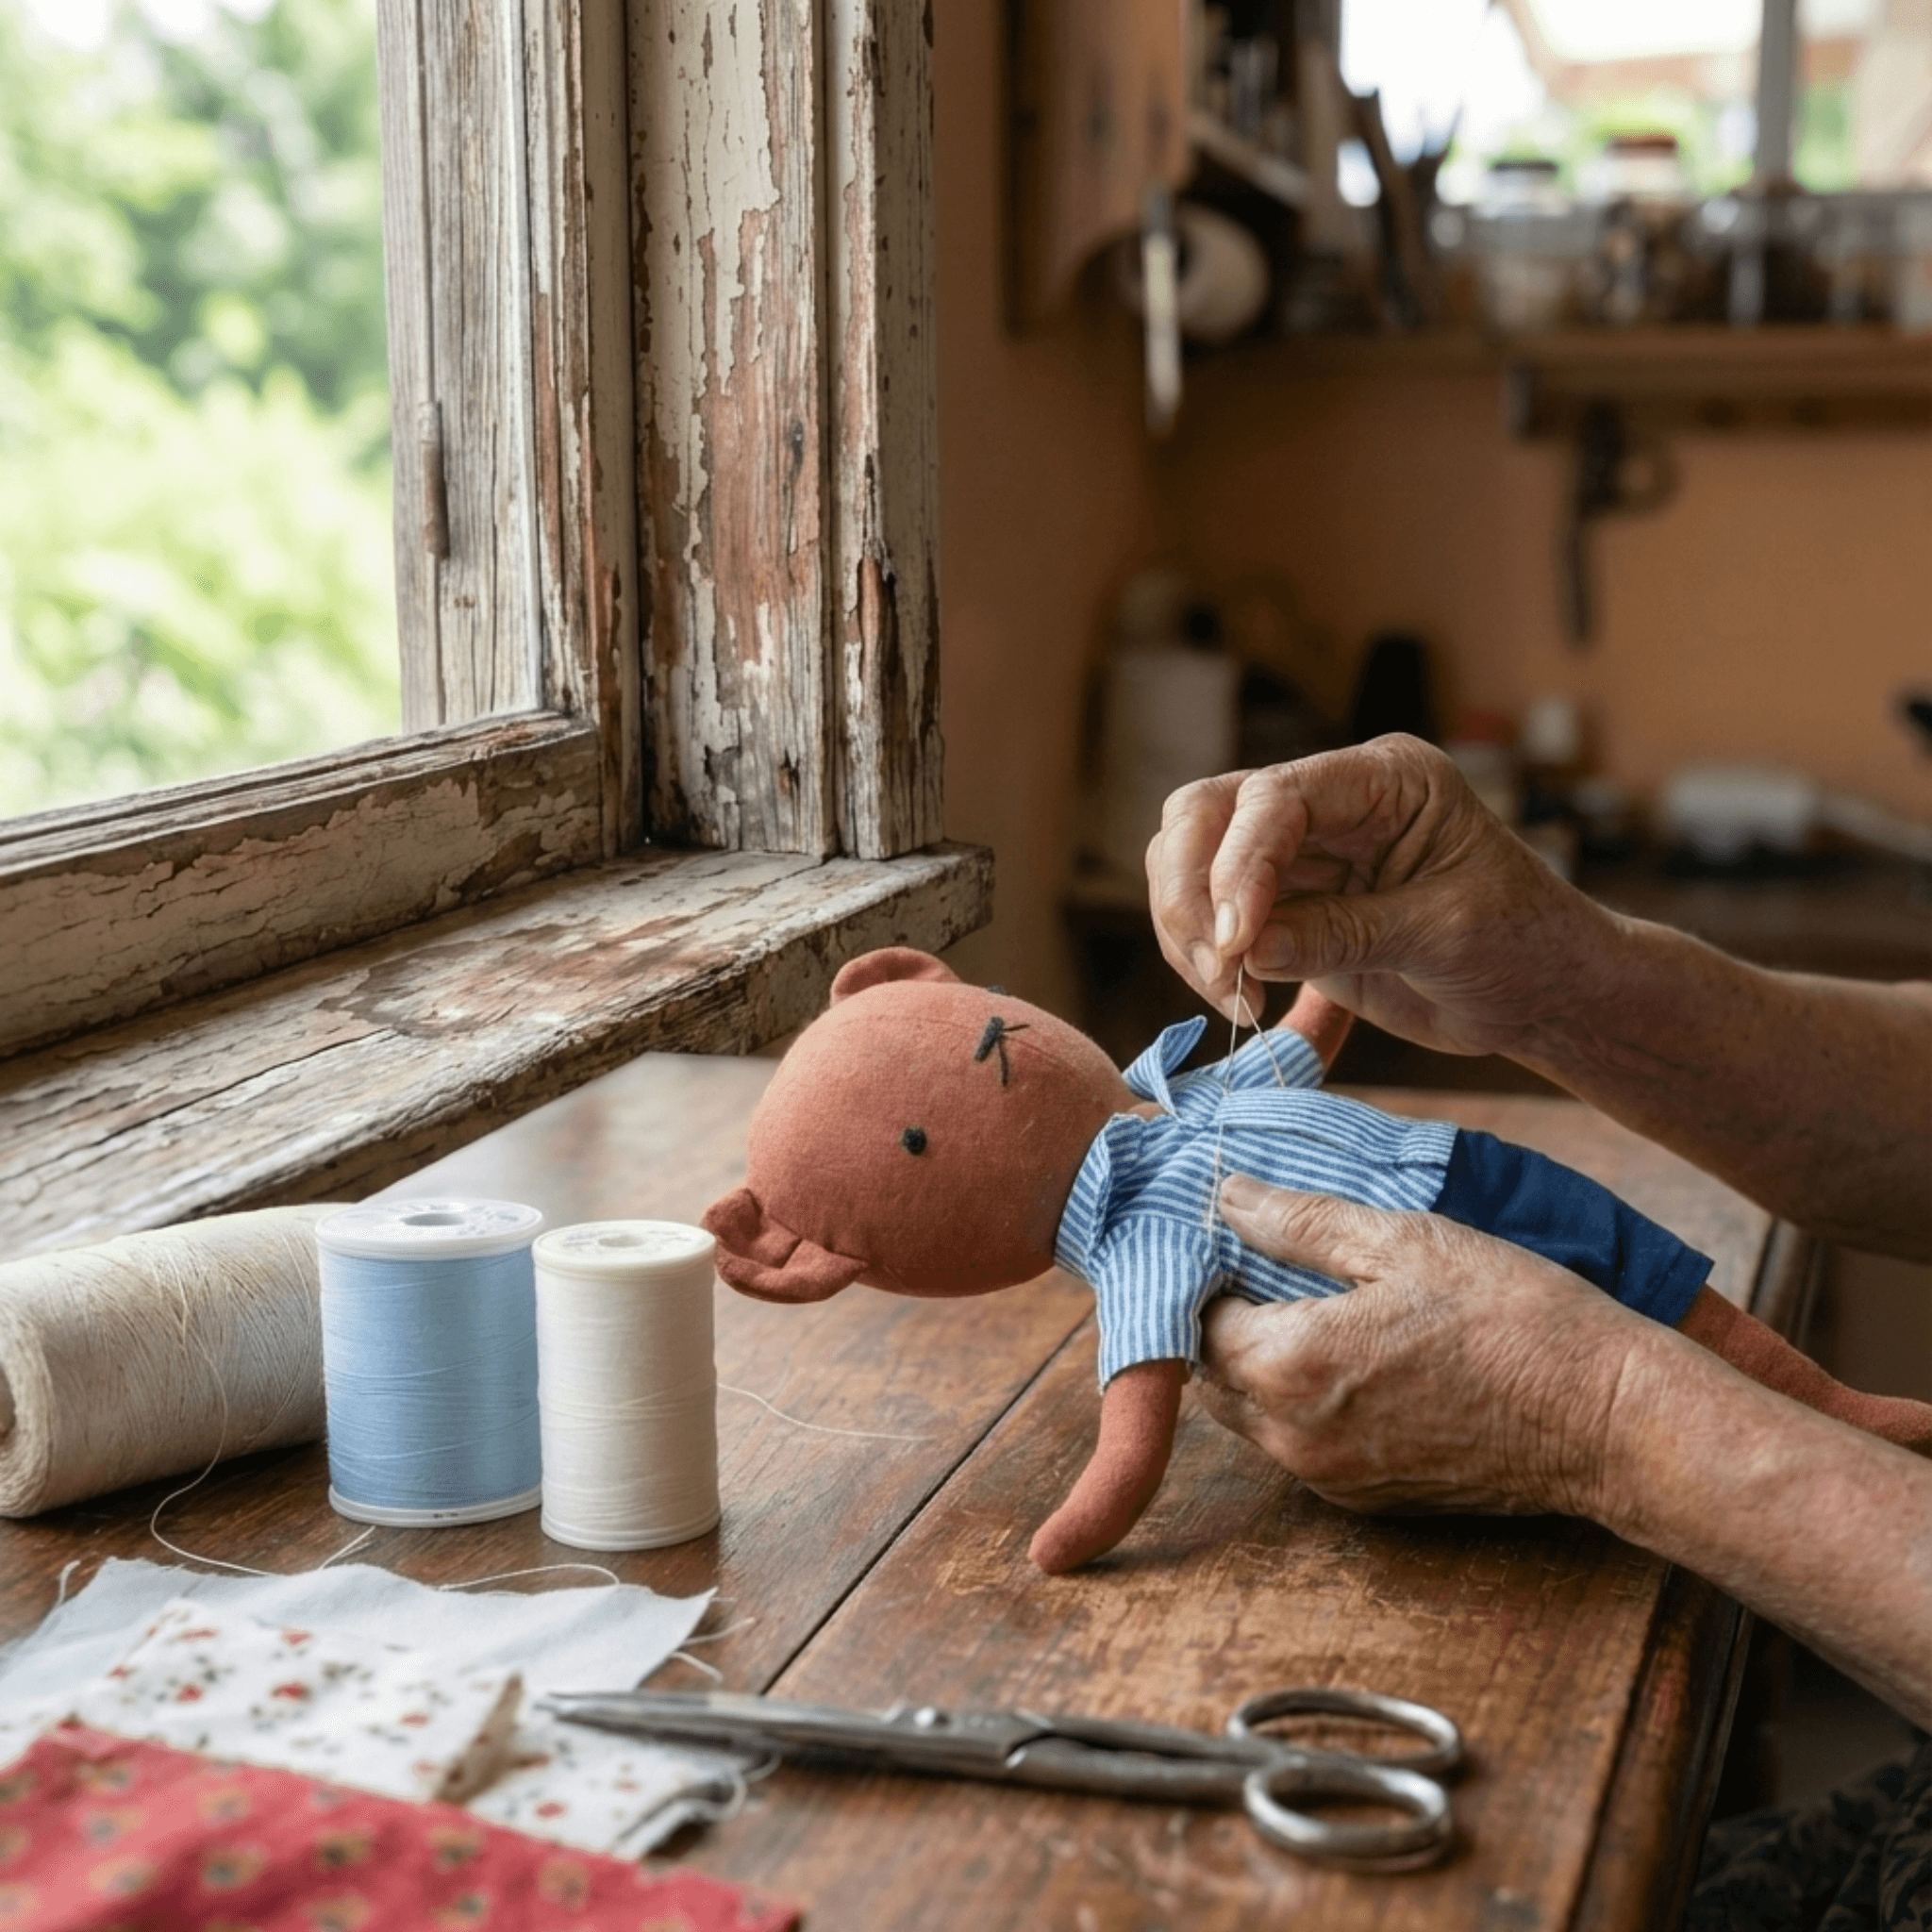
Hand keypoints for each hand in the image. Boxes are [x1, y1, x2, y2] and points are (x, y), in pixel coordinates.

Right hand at [1144, 735, 1609, 1058]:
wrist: (1544, 994)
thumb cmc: (1524, 945)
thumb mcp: (1446, 935)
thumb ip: (1344, 935)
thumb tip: (1246, 949)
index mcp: (1384, 780)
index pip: (1276, 798)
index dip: (1240, 865)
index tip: (1235, 941)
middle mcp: (1329, 803)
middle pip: (1205, 814)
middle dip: (1190, 891)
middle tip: (1217, 969)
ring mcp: (1297, 855)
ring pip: (1187, 862)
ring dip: (1188, 931)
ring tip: (1235, 997)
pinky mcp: (1280, 908)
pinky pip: (1206, 920)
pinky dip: (1204, 962)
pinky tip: (1246, 1004)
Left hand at [1196, 1174, 1640, 1518]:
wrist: (1606, 1420)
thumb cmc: (1512, 1316)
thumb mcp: (1405, 1242)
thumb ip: (1300, 1221)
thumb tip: (1227, 1196)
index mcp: (1291, 1365)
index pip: (1194, 1319)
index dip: (1207, 1272)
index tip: (1236, 1237)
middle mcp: (1294, 1436)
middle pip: (1210, 1375)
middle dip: (1223, 1322)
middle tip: (1268, 1267)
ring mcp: (1329, 1478)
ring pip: (1249, 1416)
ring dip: (1259, 1364)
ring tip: (1312, 1305)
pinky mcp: (1364, 1501)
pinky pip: (1298, 1446)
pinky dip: (1300, 1403)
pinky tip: (1354, 1358)